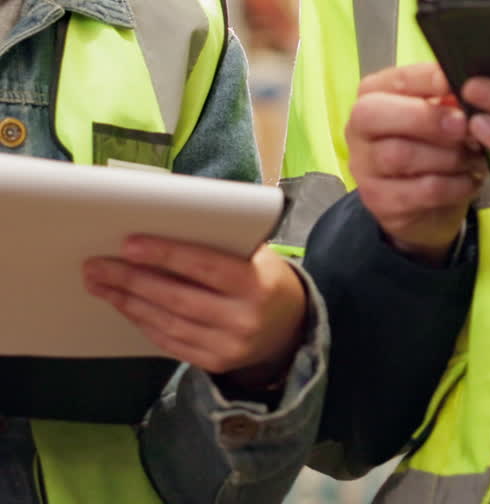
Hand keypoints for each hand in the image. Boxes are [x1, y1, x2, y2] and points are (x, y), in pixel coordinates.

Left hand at [83, 238, 306, 376]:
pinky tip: (124, 306)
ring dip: (128, 302)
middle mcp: (242, 320)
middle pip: (177, 298)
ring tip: (100, 284)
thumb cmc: (264, 275)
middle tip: (97, 265)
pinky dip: (143, 322)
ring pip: (168, 323)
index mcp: (256, 283)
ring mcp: (228, 347)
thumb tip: (163, 227)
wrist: (290, 327)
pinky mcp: (214, 364)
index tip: (128, 243)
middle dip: (132, 280)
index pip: (204, 266)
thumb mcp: (256, 254)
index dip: (165, 254)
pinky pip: (170, 342)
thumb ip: (220, 244)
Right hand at [346, 62, 485, 264]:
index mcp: (372, 95)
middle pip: (377, 115)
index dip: (426, 79)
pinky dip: (453, 184)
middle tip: (464, 125)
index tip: (455, 82)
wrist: (424, 204)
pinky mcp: (379, 200)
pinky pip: (420, 190)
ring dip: (446, 155)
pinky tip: (469, 179)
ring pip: (400, 155)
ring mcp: (363, 167)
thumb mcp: (438, 115)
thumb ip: (447, 99)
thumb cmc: (431, 145)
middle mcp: (357, 128)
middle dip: (426, 118)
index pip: (395, 80)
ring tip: (474, 156)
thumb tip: (469, 90)